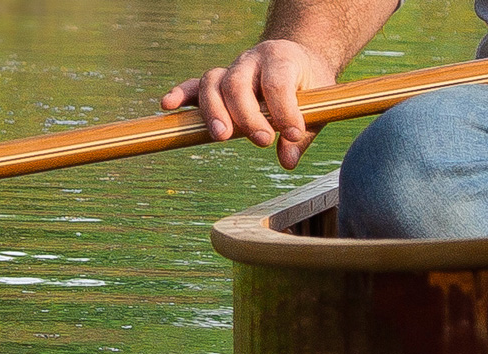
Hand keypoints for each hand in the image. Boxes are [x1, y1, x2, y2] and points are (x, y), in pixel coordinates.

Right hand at [160, 40, 342, 167]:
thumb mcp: (318, 104)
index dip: (284, 110)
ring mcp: (230, 69)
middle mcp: (251, 59)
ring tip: (222, 136)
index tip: (293, 134)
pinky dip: (180, 95)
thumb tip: (288, 161)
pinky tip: (168, 106)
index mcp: (281, 58)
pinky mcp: (215, 81)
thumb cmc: (308, 84)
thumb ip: (304, 133)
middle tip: (262, 141)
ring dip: (214, 112)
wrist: (297, 60)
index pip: (276, 83)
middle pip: (237, 84)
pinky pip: (193, 86)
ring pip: (213, 84)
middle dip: (246, 115)